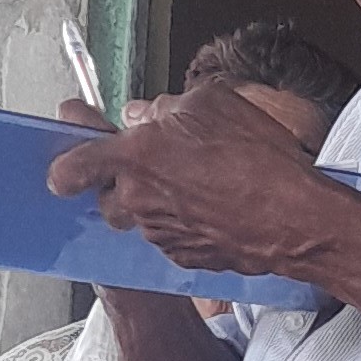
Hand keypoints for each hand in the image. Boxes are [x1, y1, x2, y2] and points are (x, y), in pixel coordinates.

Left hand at [49, 82, 329, 274]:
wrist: (296, 218)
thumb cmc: (259, 160)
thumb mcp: (212, 103)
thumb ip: (167, 108)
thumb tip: (147, 115)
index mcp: (135, 157)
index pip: (72, 167)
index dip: (65, 166)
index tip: (64, 166)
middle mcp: (140, 200)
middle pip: (107, 199)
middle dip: (122, 184)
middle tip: (152, 167)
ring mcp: (161, 234)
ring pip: (142, 218)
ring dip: (157, 202)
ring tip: (198, 184)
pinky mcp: (186, 257)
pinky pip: (172, 237)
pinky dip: (184, 223)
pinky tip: (215, 206)